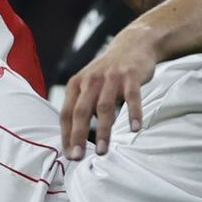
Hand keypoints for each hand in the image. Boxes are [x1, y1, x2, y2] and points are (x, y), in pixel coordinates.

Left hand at [59, 25, 157, 158]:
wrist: (133, 44)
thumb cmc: (108, 73)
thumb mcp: (89, 84)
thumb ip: (82, 106)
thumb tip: (76, 139)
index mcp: (77, 84)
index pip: (66, 113)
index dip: (66, 135)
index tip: (69, 156)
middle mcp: (91, 80)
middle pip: (81, 111)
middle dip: (78, 135)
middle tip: (78, 157)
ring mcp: (111, 77)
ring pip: (104, 106)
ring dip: (103, 130)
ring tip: (103, 151)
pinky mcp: (131, 75)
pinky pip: (132, 96)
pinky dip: (133, 112)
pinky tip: (135, 129)